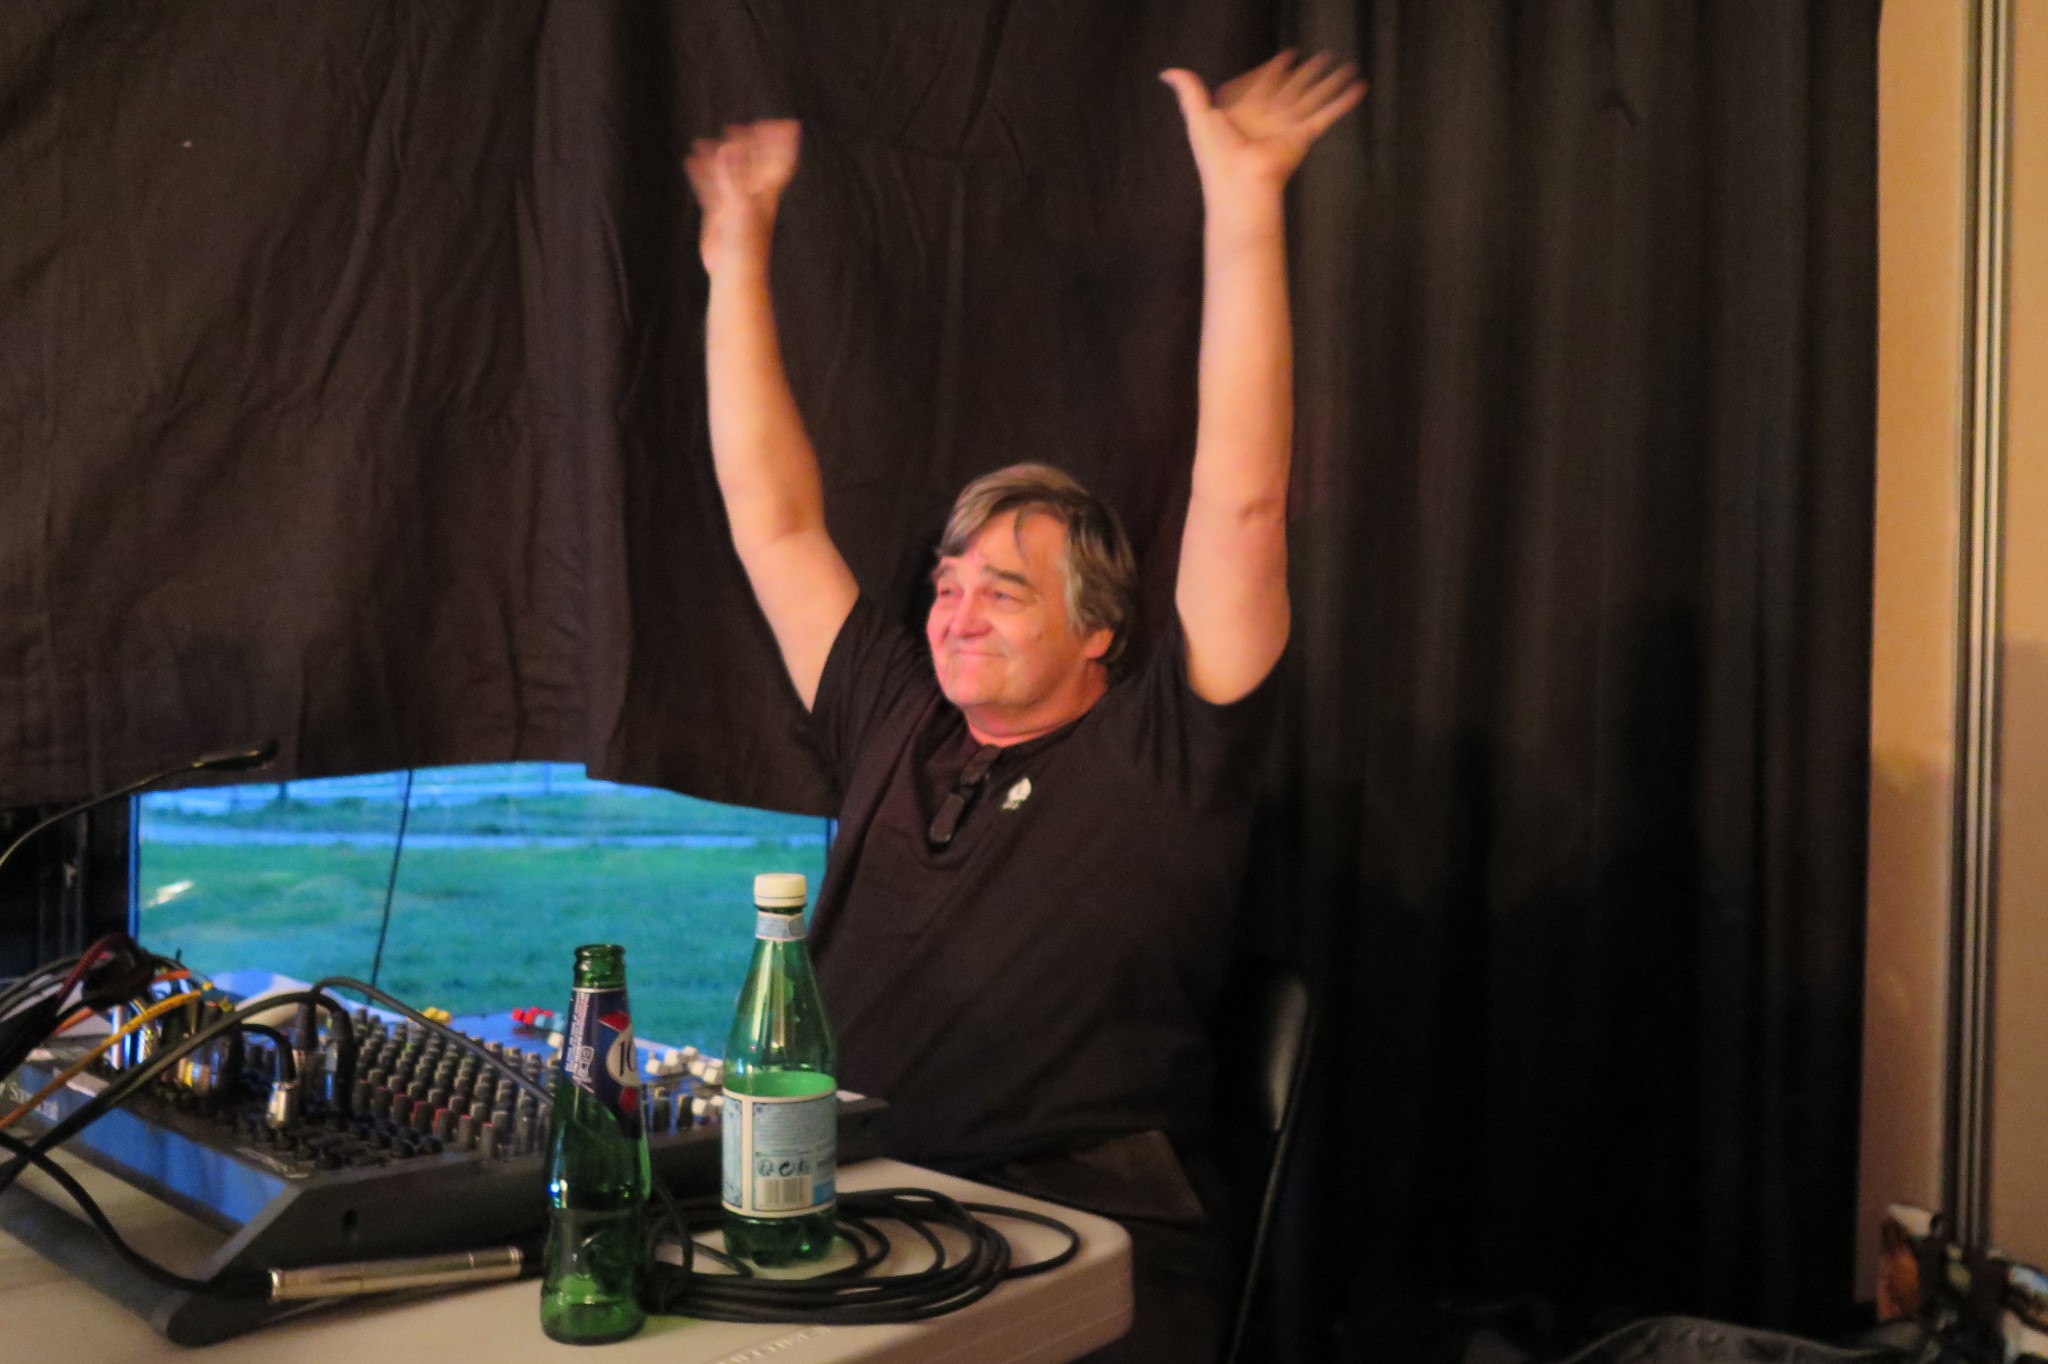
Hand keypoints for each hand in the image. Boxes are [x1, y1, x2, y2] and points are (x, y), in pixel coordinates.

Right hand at [685, 120, 800, 269]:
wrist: (734, 273)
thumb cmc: (744, 244)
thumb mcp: (739, 205)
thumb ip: (733, 175)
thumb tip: (728, 147)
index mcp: (765, 193)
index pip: (778, 161)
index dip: (782, 143)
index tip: (786, 122)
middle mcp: (752, 196)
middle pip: (752, 163)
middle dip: (748, 144)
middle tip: (741, 126)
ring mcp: (734, 204)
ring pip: (727, 174)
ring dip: (719, 157)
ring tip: (705, 141)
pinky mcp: (718, 215)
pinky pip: (708, 188)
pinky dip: (701, 173)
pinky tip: (691, 160)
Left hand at [1160, 51, 1363, 196]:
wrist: (1238, 183)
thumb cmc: (1215, 155)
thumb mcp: (1197, 116)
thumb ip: (1188, 91)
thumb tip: (1166, 71)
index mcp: (1244, 112)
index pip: (1261, 84)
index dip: (1273, 70)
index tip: (1287, 55)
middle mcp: (1268, 118)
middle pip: (1292, 88)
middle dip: (1308, 73)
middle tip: (1323, 56)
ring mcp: (1287, 128)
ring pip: (1313, 97)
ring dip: (1329, 81)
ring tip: (1346, 64)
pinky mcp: (1303, 137)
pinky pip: (1326, 115)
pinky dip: (1343, 102)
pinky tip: (1359, 87)